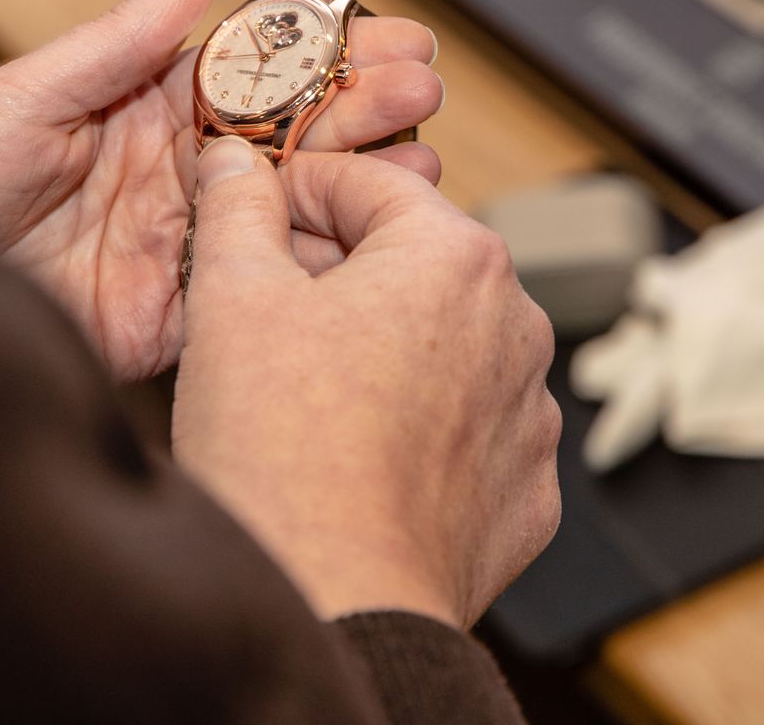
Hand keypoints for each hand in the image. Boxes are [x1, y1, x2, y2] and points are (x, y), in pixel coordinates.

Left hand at [0, 0, 443, 380]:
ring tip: (422, 163)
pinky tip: (369, 252)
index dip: (323, 52)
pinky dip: (314, 277)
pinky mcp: (161, 322)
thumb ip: (122, 41)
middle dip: (362, 108)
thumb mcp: (22, 94)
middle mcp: (167, 174)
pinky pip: (251, 297)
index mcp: (138, 106)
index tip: (386, 33)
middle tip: (422, 87)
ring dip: (358, 187)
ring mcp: (171, 247)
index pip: (253, 70)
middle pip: (287, 138)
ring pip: (286, 214)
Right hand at [172, 137, 560, 627]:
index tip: (250, 214)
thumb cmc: (282, 451)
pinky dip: (418, 428)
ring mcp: (531, 413)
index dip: (295, 190)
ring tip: (302, 390)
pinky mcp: (527, 491)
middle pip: (413, 265)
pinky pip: (466, 431)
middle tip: (259, 301)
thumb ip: (236, 209)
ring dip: (382, 349)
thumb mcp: (232, 299)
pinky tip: (356, 453)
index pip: (368, 185)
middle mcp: (517, 323)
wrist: (334, 604)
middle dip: (339, 272)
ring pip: (443, 347)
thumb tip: (232, 159)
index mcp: (455, 256)